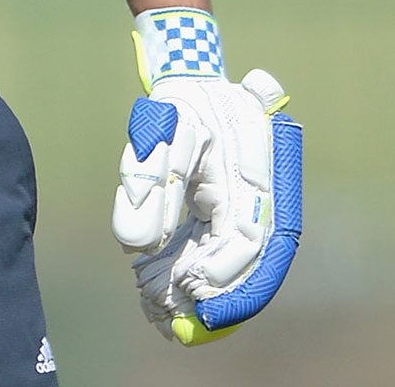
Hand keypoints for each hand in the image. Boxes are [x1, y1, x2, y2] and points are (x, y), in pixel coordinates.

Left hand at [111, 10, 302, 344]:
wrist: (192, 85)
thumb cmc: (180, 106)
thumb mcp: (162, 133)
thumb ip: (150, 180)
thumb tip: (139, 245)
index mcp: (252, 179)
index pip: (248, 242)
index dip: (219, 272)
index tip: (185, 287)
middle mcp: (254, 200)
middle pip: (238, 263)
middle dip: (202, 292)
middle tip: (161, 309)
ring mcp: (239, 209)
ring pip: (220, 262)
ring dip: (187, 286)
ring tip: (148, 300)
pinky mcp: (220, 214)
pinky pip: (207, 250)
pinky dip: (181, 268)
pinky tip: (149, 280)